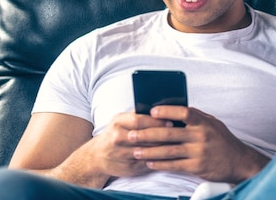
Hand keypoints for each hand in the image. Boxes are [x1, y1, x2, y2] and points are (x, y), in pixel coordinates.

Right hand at [55, 111, 172, 185]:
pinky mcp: (128, 168)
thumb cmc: (114, 133)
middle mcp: (118, 138)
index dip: (156, 121)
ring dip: (164, 148)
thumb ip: (137, 114)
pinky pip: (148, 163)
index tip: (171, 120)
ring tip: (178, 144)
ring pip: (148, 151)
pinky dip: (160, 159)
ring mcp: (122, 154)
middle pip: (145, 136)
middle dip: (163, 135)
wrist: (97, 156)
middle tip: (178, 133)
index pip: (139, 120)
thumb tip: (161, 108)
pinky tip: (170, 156)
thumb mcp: (121, 120)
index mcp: (118, 122)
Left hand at [127, 106, 269, 183]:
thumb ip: (195, 116)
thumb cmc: (222, 140)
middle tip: (132, 134)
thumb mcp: (212, 123)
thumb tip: (173, 109)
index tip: (151, 111)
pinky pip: (174, 165)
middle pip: (169, 133)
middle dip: (147, 134)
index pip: (184, 112)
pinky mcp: (197, 167)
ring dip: (149, 151)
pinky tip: (149, 162)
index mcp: (204, 122)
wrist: (238, 161)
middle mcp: (201, 136)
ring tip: (135, 151)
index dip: (167, 111)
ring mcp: (198, 152)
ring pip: (168, 151)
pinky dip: (160, 164)